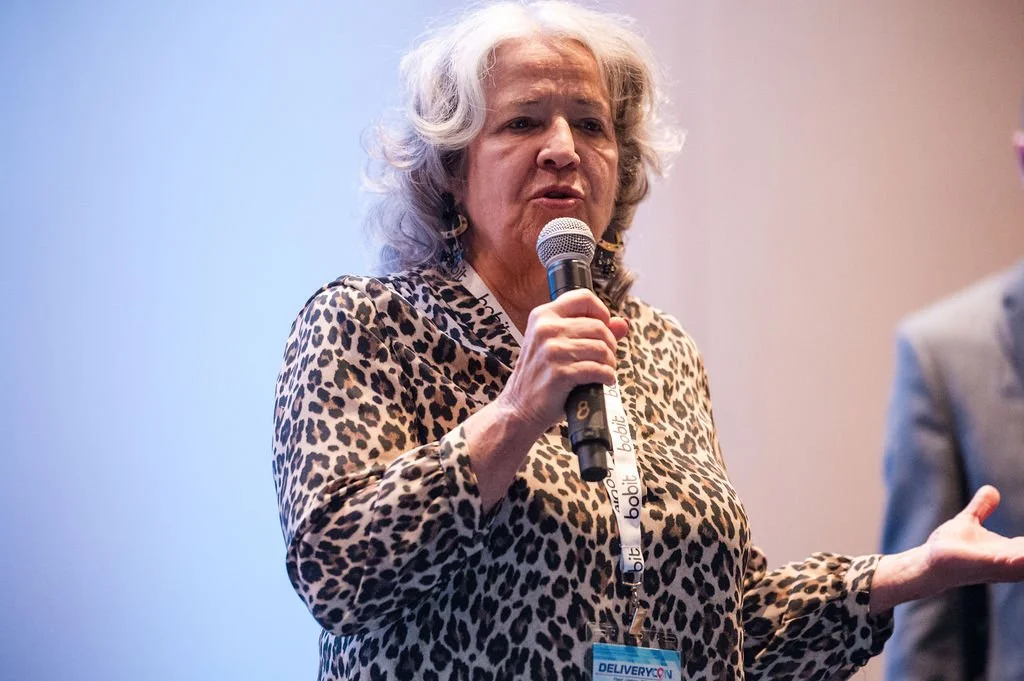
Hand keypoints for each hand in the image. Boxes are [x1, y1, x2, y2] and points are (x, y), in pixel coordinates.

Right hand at [497, 288, 628, 438]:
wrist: (519, 407)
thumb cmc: (541, 375)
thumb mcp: (557, 345)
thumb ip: (589, 331)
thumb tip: (622, 324)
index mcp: (543, 315)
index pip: (583, 297)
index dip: (601, 311)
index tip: (604, 328)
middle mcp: (545, 329)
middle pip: (598, 326)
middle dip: (610, 344)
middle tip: (605, 358)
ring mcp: (552, 351)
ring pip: (601, 348)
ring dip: (610, 362)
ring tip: (604, 371)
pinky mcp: (560, 373)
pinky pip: (598, 369)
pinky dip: (607, 376)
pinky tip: (603, 381)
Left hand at [872, 485, 1023, 612]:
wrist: (925, 566)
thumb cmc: (948, 550)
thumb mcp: (967, 523)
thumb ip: (980, 509)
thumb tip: (993, 491)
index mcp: (1008, 552)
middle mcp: (1005, 562)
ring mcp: (992, 565)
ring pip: (1019, 562)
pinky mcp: (978, 563)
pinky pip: (1001, 563)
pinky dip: (1015, 560)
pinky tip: (1023, 556)